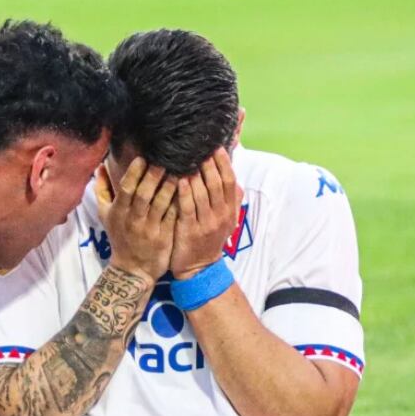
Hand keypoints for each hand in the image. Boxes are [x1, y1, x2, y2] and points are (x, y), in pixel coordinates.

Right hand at [95, 157, 177, 283]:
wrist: (132, 270)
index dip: (134, 173)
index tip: (143, 158)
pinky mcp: (164, 237)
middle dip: (154, 175)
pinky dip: (179, 202)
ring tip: (180, 170)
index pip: (126, 189)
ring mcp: (150, 229)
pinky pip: (172, 216)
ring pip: (160, 204)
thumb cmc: (119, 238)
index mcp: (118, 212)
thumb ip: (102, 190)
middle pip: (143, 194)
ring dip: (170, 186)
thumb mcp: (105, 215)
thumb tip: (100, 167)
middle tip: (165, 159)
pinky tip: (188, 189)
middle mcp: (133, 220)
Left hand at [170, 148, 242, 278]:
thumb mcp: (226, 221)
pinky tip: (179, 180)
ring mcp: (206, 223)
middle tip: (199, 147)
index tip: (216, 147)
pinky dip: (185, 193)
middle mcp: (221, 215)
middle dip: (209, 164)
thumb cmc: (209, 239)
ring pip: (203, 194)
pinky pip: (188, 208)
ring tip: (187, 158)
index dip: (224, 164)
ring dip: (196, 174)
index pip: (229, 181)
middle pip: (217, 184)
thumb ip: (230, 201)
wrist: (199, 268)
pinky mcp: (190, 231)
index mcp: (229, 210)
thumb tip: (236, 180)